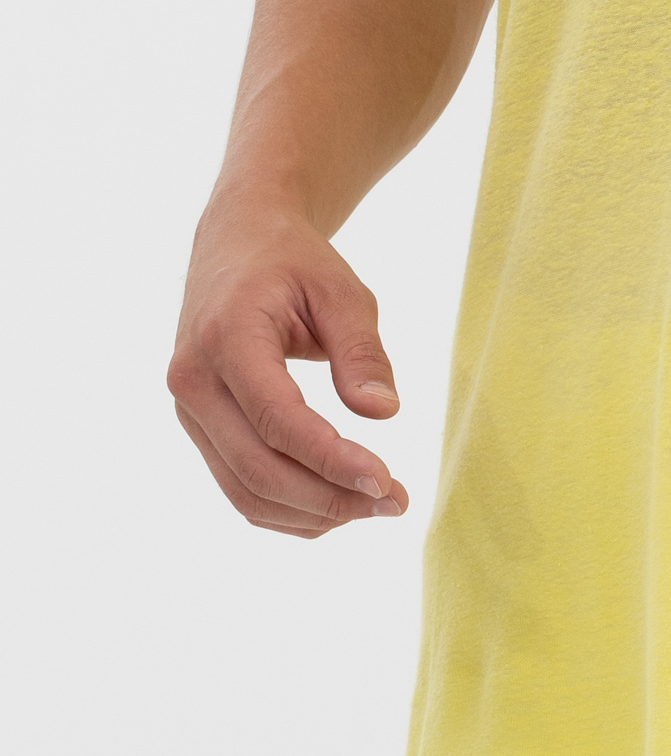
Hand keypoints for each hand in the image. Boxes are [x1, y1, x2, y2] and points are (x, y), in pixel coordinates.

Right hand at [167, 198, 409, 538]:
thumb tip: (384, 413)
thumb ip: (361, 351)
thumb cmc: (293, 262)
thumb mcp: (340, 289)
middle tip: (397, 503)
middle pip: (257, 468)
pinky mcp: (199, 427)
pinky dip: (288, 508)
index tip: (386, 481)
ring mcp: (189, 409)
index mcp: (226, 336)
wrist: (235, 242)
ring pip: (244, 490)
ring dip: (312, 513)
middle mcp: (193, 380)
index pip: (276, 418)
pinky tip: (337, 503)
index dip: (330, 459)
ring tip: (376, 505)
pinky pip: (238, 486)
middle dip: (330, 497)